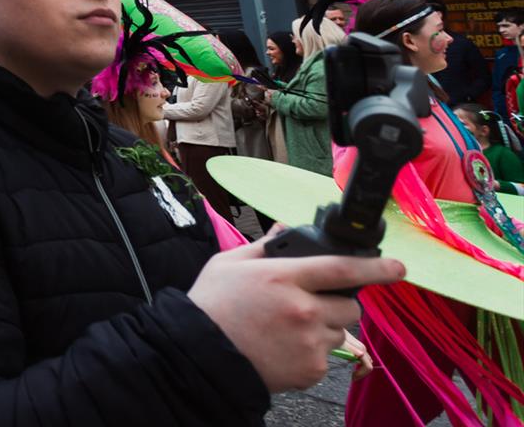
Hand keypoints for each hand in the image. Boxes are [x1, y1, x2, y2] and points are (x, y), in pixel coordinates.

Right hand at [188, 234, 404, 391]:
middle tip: (308, 306)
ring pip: (338, 331)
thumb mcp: (228, 265)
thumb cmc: (212, 305)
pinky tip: (282, 349)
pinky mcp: (311, 369)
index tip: (399, 267)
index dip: (376, 267)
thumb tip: (283, 231)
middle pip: (350, 306)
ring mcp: (309, 342)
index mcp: (284, 277)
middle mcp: (303, 310)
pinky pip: (326, 357)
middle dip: (337, 304)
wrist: (200, 355)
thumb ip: (263, 247)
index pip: (343, 268)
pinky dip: (311, 353)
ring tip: (286, 331)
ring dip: (322, 329)